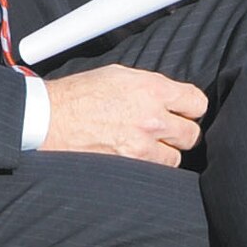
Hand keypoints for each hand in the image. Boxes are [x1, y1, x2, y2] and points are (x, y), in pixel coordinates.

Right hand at [41, 63, 207, 166]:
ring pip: (175, 158)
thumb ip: (149, 85)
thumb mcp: (117, 74)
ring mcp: (142, 146)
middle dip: (180, 132)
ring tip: (143, 144)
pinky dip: (147, 166)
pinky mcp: (131, 166)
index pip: (197, 103)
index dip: (190, 107)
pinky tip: (133, 156)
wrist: (49, 118)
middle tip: (164, 130)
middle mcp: (152, 118)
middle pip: (192, 134)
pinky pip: (155, 172)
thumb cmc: (78, 94)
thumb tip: (169, 95)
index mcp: (151, 89)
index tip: (183, 110)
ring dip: (163, 153)